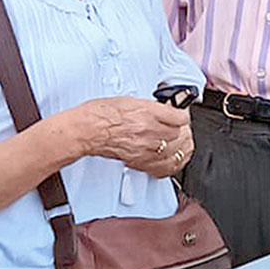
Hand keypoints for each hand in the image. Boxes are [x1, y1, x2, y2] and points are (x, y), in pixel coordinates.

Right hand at [77, 97, 192, 173]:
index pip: (179, 117)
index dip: (182, 116)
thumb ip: (150, 107)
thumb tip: (164, 111)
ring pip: (175, 152)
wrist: (87, 130)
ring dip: (180, 148)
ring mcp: (145, 148)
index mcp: (147, 112)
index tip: (181, 116)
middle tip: (181, 129)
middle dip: (182, 131)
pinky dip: (171, 164)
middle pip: (179, 134)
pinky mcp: (139, 161)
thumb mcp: (130, 100)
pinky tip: (172, 160)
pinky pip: (163, 167)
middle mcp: (148, 130)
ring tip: (179, 143)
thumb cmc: (101, 114)